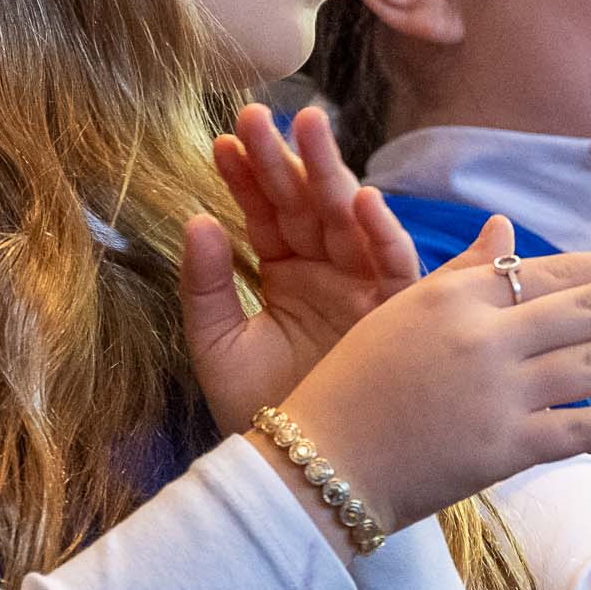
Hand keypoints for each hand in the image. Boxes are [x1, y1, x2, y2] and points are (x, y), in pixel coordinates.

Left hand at [178, 106, 419, 434]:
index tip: (221, 142)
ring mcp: (362, 286)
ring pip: (348, 216)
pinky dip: (383, 233)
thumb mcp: (216, 348)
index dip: (244, 177)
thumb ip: (204, 286)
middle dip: (287, 157)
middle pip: (307, 202)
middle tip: (260, 115)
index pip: (262, 213)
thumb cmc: (261, 414)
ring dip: (331, 172)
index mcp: (285, 273)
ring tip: (308, 126)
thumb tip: (195, 220)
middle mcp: (327, 271)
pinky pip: (393, 266)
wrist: (303, 474)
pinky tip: (364, 200)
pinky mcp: (395, 313)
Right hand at [271, 216, 590, 528]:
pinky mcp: (502, 450)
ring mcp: (497, 394)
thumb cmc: (353, 383)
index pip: (555, 270)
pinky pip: (579, 432)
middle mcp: (484, 337)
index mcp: (457, 294)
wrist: (317, 463)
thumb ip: (461, 270)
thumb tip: (507, 226)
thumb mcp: (400, 309)